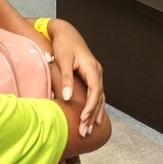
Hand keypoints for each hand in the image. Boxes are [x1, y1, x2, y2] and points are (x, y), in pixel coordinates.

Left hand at [46, 20, 105, 134]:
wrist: (65, 32)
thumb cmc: (64, 45)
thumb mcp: (63, 60)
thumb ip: (66, 79)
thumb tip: (68, 98)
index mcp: (92, 67)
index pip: (95, 91)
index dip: (90, 107)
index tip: (84, 119)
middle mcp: (97, 71)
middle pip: (99, 97)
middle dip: (92, 115)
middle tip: (85, 132)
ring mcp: (95, 74)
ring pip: (99, 97)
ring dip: (94, 114)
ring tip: (89, 130)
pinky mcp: (91, 76)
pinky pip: (96, 94)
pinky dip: (94, 107)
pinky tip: (92, 118)